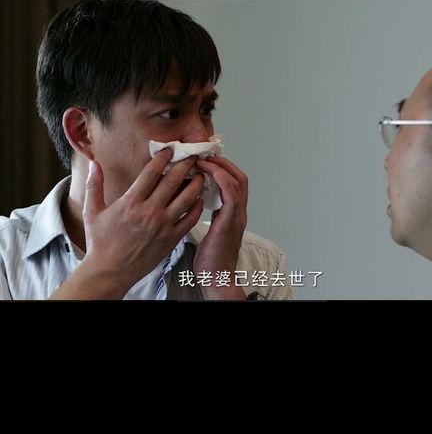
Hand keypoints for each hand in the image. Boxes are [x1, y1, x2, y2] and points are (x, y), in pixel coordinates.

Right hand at [78, 148, 204, 295]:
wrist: (110, 271)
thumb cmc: (100, 242)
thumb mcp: (92, 212)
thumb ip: (94, 185)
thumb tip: (93, 163)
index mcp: (130, 202)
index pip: (151, 173)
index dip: (163, 158)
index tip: (170, 149)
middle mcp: (149, 212)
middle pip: (173, 181)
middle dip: (185, 165)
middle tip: (193, 155)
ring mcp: (162, 226)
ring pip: (186, 199)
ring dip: (196, 184)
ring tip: (201, 174)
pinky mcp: (171, 239)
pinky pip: (190, 220)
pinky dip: (197, 207)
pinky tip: (199, 199)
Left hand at [192, 155, 247, 299]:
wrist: (216, 278)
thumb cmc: (210, 258)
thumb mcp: (209, 229)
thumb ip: (205, 213)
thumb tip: (190, 198)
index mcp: (233, 213)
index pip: (234, 182)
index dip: (222, 167)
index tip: (205, 159)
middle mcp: (239, 212)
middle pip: (240, 177)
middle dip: (223, 162)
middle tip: (204, 154)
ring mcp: (237, 216)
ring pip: (238, 181)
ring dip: (221, 166)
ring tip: (204, 159)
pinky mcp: (231, 222)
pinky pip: (231, 194)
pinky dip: (221, 179)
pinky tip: (207, 172)